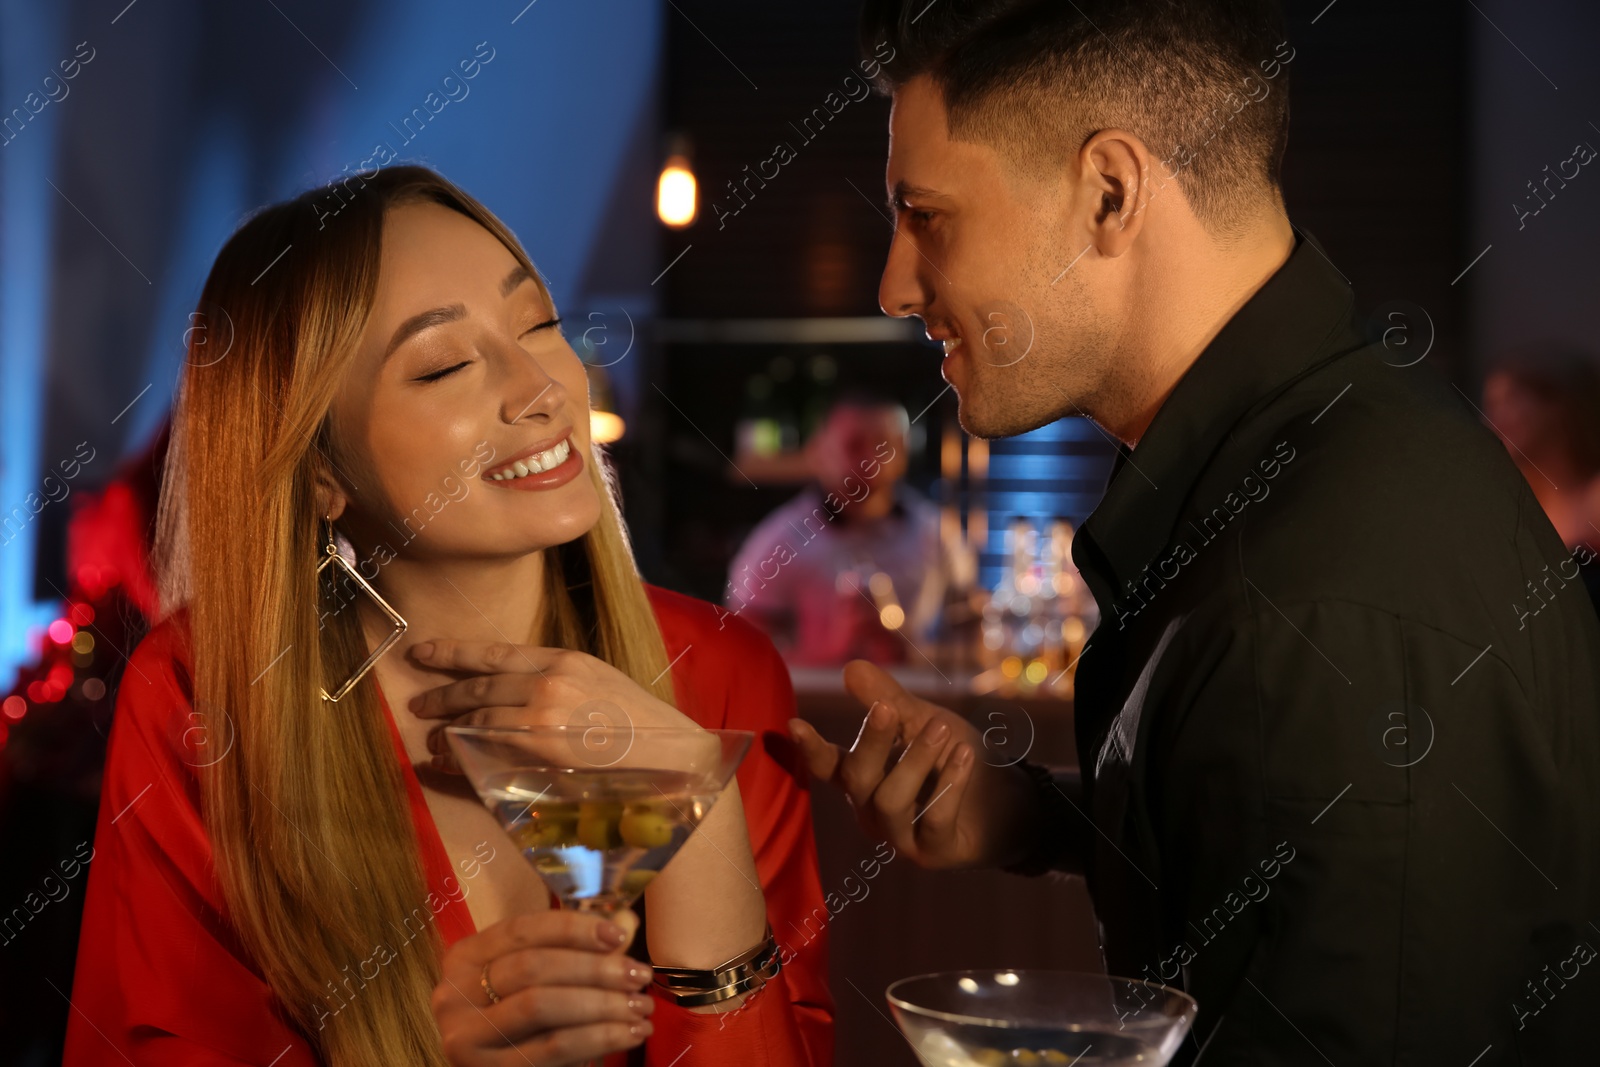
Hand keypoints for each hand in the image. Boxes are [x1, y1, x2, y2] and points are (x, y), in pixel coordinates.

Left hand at [406, 640, 697, 769]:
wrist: (668, 754)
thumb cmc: (637, 723)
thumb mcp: (597, 682)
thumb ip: (554, 680)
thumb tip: (509, 691)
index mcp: (563, 659)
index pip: (494, 652)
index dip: (452, 653)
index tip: (422, 652)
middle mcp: (549, 682)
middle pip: (478, 687)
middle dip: (441, 696)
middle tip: (418, 704)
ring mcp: (543, 717)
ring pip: (477, 720)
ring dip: (447, 731)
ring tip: (432, 740)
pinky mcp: (541, 751)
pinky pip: (487, 751)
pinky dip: (460, 757)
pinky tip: (447, 762)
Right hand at [433, 909, 652, 1065]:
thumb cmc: (521, 1021)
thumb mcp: (531, 981)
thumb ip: (567, 953)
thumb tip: (621, 927)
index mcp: (464, 958)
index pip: (521, 929)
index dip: (572, 927)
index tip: (619, 934)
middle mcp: (454, 994)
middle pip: (532, 967)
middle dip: (593, 968)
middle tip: (638, 974)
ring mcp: (467, 1036)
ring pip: (542, 1006)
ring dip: (602, 1004)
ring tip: (639, 1006)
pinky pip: (554, 1047)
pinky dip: (600, 1037)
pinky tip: (629, 1032)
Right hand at [787, 661, 1040, 869]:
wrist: (1004, 800)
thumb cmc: (950, 756)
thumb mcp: (922, 721)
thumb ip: (888, 700)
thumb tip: (851, 668)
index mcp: (862, 778)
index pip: (828, 766)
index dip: (810, 749)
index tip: (794, 723)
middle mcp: (871, 810)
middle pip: (858, 779)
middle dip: (871, 742)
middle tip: (887, 707)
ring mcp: (900, 836)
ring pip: (891, 801)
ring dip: (915, 761)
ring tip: (942, 729)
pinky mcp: (933, 852)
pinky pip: (935, 819)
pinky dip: (949, 784)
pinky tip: (963, 755)